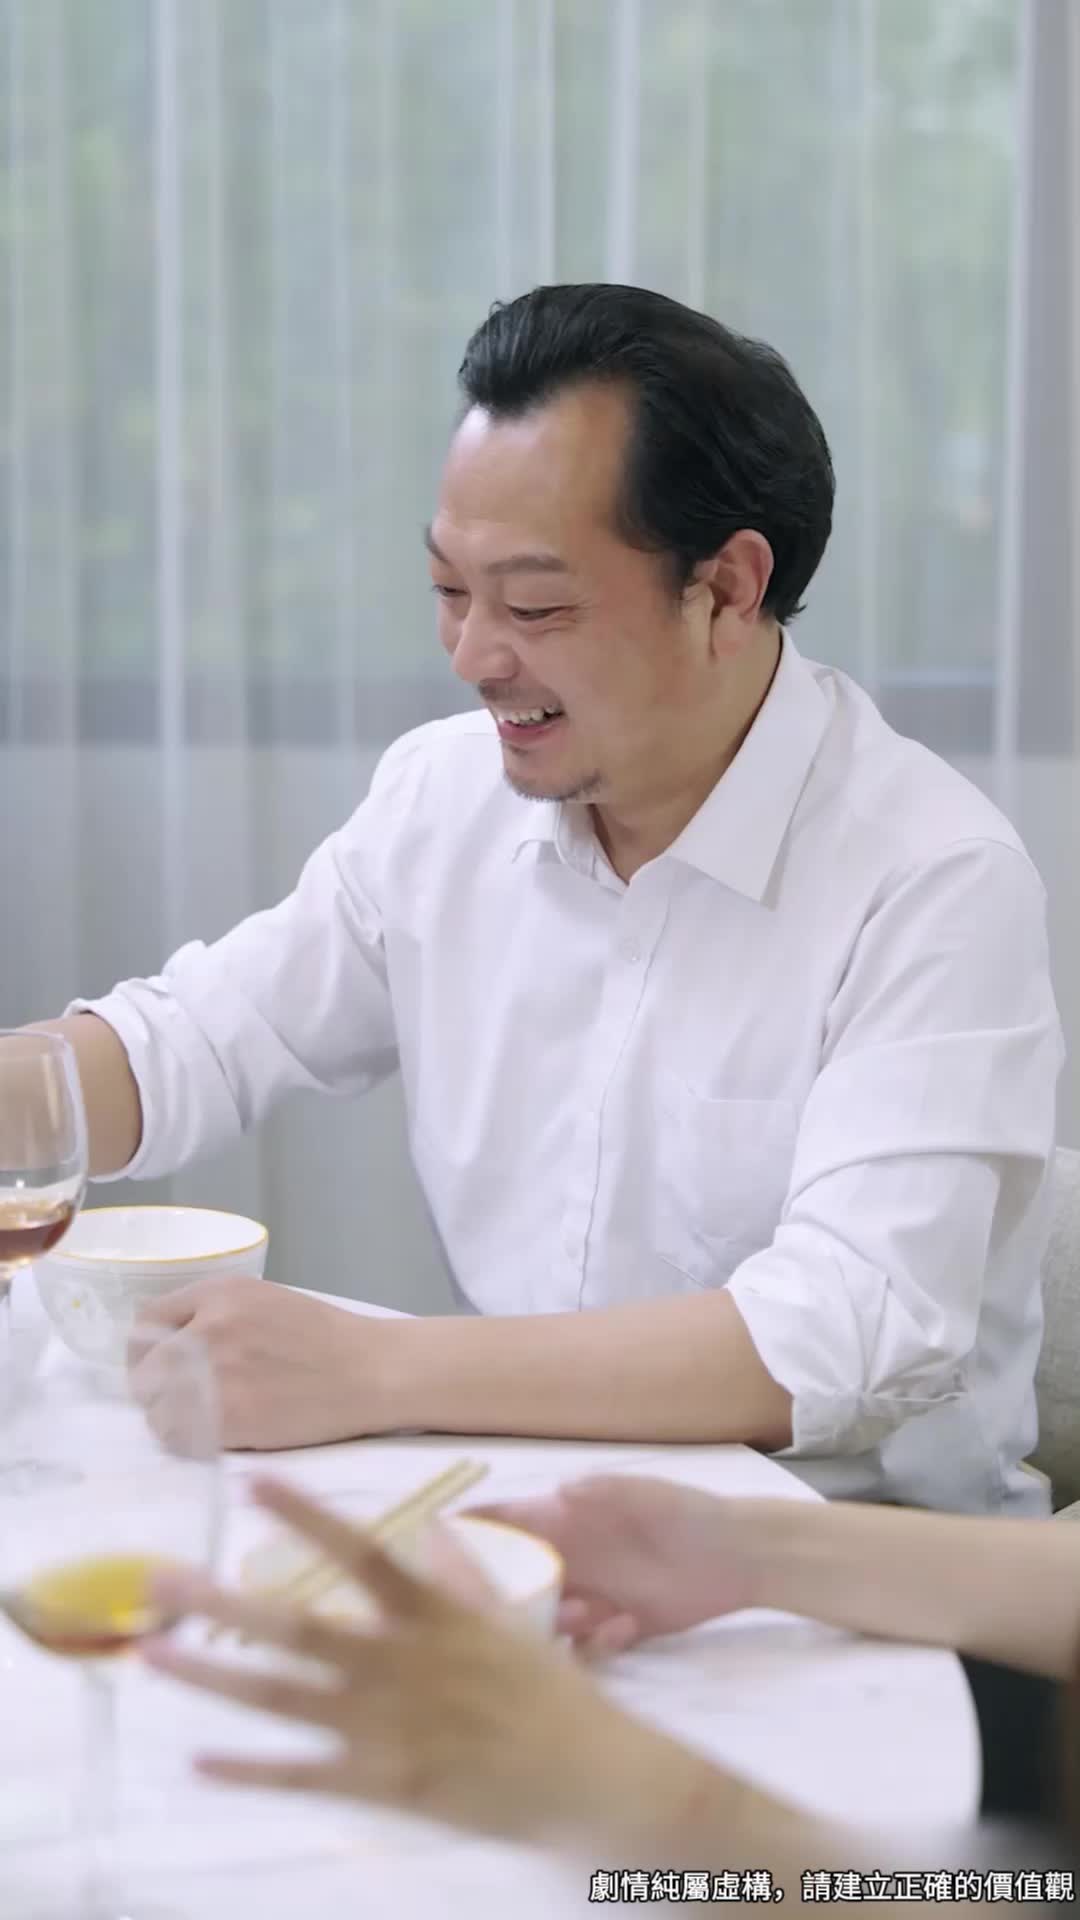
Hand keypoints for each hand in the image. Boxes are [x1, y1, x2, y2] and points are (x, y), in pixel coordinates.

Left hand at [136, 1277, 391, 1449]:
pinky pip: (179, 1437)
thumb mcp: (263, 1302)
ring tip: (199, 1421)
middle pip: (143, 1370)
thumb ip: (213, 1314)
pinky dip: (189, 1441)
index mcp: (219, 1294)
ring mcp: (215, 1376)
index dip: (147, 1351)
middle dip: (154, 1388)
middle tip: (178, 1401)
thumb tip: (166, 1343)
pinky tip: (215, 1435)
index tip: (156, 1368)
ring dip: (170, 1419)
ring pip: (156, 1409)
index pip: (147, 1323)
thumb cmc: (322, 1337)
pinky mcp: (228, 1419)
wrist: (369, 1371)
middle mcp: (209, 1329)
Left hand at [143, 1477, 712, 1848]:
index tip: (251, 1480)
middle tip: (158, 1579)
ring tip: (152, 1653)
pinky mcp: (381, 1784)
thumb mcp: (506, 1622)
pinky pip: (301, 1776)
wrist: (589, 1777)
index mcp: (430, 1614)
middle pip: (294, 1625)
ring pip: (280, 1698)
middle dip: (220, 1602)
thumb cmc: (548, 1694)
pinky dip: (248, 1770)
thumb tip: (431, 1524)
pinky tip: (199, 1759)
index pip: (358, 1550)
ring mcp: (385, 1727)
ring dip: (211, 1677)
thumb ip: (460, 1573)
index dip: (304, 1513)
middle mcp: (398, 1664)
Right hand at [472, 1475, 763, 1652]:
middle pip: (517, 1580)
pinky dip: (599, 1643)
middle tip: (520, 1605)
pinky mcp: (618, 1629)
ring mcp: (593, 1596)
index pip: (509, 1522)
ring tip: (590, 1615)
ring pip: (547, 1620)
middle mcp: (574, 1559)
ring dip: (558, 1623)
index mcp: (571, 1521)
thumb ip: (608, 1492)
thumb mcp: (653, 1496)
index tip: (438, 1544)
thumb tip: (560, 1490)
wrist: (746, 1557)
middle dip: (510, 1595)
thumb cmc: (693, 1514)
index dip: (473, 1531)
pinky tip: (627, 1626)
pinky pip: (587, 1648)